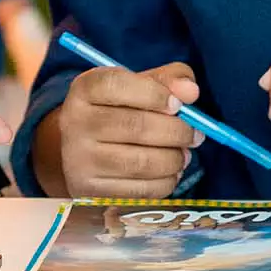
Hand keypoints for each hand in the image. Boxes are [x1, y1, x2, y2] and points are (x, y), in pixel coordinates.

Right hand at [50, 62, 203, 200]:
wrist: (82, 150)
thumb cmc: (119, 110)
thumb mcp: (138, 86)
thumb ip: (168, 80)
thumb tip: (190, 90)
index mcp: (85, 89)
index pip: (116, 85)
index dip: (154, 94)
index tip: (177, 105)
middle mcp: (75, 123)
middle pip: (136, 126)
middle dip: (178, 132)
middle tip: (195, 135)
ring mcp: (79, 160)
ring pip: (142, 162)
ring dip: (175, 159)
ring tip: (184, 154)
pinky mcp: (90, 191)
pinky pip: (140, 190)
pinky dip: (166, 181)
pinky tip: (169, 172)